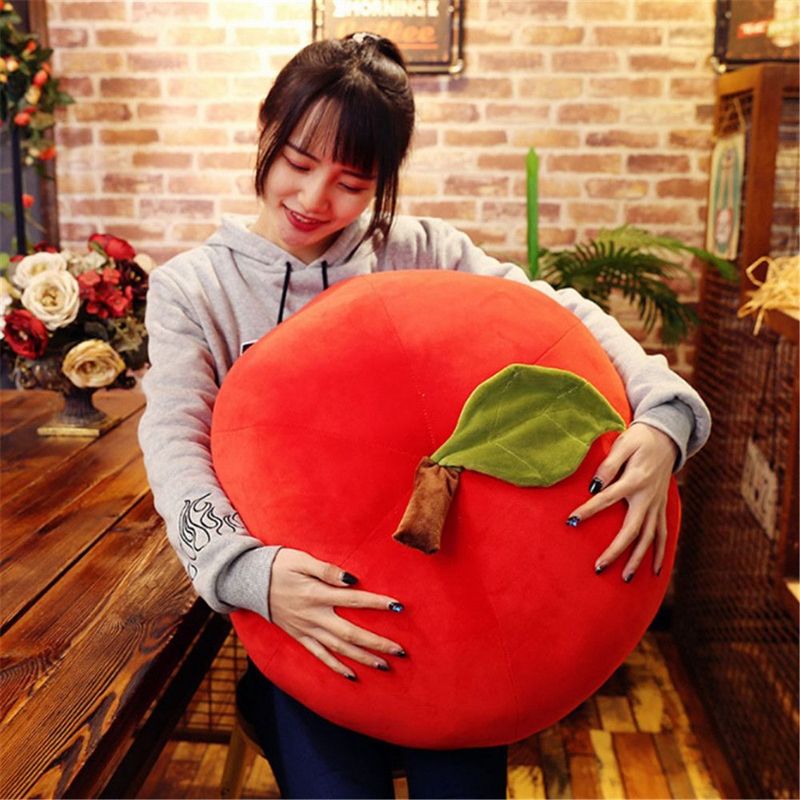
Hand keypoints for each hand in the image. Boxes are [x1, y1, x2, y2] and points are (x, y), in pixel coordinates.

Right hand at [269, 547, 405, 679]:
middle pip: (351, 633)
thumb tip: (352, 579)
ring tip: (384, 665)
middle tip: (400, 651)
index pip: (354, 599)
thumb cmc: (279, 565)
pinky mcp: (298, 636)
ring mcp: (306, 629)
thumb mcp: (301, 560)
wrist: (249, 581)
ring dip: (362, 658)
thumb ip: (327, 570)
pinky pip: (319, 655)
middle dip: (376, 643)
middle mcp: (313, 616)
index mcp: (317, 594)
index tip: (399, 607)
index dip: (377, 603)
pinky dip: (335, 667)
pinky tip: (352, 675)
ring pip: (338, 648)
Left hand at [567, 422, 677, 580]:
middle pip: (632, 530)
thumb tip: (594, 485)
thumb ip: (609, 465)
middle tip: (598, 567)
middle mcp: (648, 497)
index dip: (588, 510)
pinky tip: (654, 572)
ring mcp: (657, 505)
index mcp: (635, 480)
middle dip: (616, 551)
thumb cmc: (640, 439)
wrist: (667, 437)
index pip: (607, 498)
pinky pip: (662, 535)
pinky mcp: (662, 508)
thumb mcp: (624, 444)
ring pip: (649, 538)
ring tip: (625, 578)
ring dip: (638, 559)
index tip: (570, 521)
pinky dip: (660, 554)